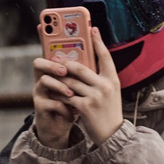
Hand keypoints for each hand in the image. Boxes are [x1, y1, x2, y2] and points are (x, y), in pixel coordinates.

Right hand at [29, 58, 76, 145]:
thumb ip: (82, 76)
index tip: (69, 54)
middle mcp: (42, 80)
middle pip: (38, 64)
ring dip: (60, 86)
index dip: (55, 52)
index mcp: (51, 72)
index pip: (47, 55)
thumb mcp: (78, 89)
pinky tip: (73, 115)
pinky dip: (64, 108)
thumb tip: (98, 62)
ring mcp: (39, 93)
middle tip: (64, 71)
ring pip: (45, 81)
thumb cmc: (71, 104)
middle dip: (52, 65)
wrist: (61, 127)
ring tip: (72, 94)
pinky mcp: (40, 107)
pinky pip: (52, 103)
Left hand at [35, 28, 123, 144]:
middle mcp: (105, 85)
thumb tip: (83, 65)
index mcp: (113, 79)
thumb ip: (100, 79)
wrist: (112, 135)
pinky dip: (59, 94)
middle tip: (55, 57)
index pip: (105, 56)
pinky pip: (67, 96)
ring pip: (70, 81)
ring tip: (50, 76)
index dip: (98, 41)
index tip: (92, 28)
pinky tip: (53, 93)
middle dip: (66, 63)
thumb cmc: (108, 112)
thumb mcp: (110, 93)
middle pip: (81, 67)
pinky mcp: (85, 107)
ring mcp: (95, 96)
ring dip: (59, 80)